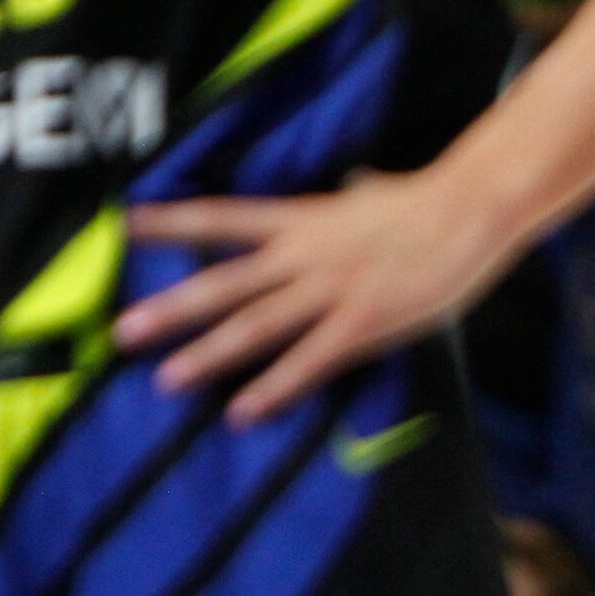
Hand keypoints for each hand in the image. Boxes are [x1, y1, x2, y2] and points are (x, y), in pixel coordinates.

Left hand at [115, 169, 522, 423]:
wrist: (471, 210)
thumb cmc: (428, 201)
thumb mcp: (376, 192)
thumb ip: (355, 194)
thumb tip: (356, 182)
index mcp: (303, 219)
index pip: (224, 218)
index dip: (174, 223)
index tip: (125, 225)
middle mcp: (305, 256)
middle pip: (226, 283)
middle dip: (172, 309)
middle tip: (124, 332)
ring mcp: (332, 291)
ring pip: (258, 326)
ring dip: (208, 355)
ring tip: (167, 379)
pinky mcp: (363, 323)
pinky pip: (310, 361)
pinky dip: (274, 388)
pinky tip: (243, 412)